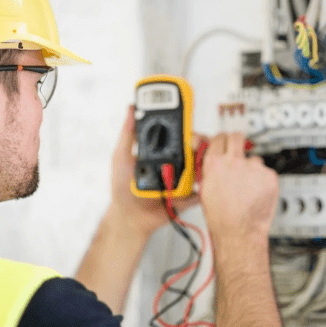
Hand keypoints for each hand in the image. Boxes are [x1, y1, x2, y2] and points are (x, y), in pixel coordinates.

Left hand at [110, 105, 202, 237]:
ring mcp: (182, 180)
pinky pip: (200, 190)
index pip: (178, 136)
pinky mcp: (187, 197)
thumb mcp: (122, 157)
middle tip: (194, 141)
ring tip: (199, 159)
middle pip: (194, 149)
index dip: (186, 127)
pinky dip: (203, 187)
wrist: (129, 217)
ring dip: (203, 162)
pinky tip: (202, 182)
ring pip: (201, 167)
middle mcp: (175, 164)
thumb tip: (131, 109)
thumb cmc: (123, 188)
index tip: (189, 118)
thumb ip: (128, 134)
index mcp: (162, 153)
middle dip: (199, 142)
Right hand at [199, 132, 278, 244]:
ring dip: (252, 168)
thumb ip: (210, 170)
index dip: (222, 140)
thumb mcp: (205, 189)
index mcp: (214, 163)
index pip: (218, 138)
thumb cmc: (221, 217)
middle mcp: (233, 161)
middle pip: (237, 137)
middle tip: (239, 150)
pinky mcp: (269, 175)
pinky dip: (263, 181)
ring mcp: (253, 167)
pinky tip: (257, 192)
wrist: (238, 232)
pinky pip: (266, 172)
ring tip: (248, 186)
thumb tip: (214, 159)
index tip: (224, 142)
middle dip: (237, 142)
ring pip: (254, 158)